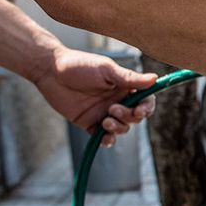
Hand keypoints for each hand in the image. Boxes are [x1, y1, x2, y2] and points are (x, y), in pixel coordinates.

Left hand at [35, 47, 157, 147]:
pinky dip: (107, 140)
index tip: (141, 110)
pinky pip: (104, 137)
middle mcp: (117, 101)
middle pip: (135, 117)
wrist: (50, 71)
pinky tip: (105, 138)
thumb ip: (129, 78)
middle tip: (113, 109)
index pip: (144, 100)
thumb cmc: (79, 65)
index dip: (147, 107)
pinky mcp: (90, 123)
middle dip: (129, 117)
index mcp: (124, 87)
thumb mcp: (106, 70)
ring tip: (105, 121)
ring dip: (118, 128)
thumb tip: (155, 79)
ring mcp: (104, 113)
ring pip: (122, 128)